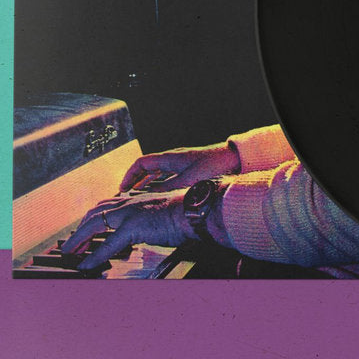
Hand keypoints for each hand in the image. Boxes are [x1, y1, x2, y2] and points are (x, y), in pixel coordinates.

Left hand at [62, 191, 191, 269]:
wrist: (197, 210)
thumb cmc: (187, 213)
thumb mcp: (162, 211)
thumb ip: (150, 218)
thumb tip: (147, 230)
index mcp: (137, 199)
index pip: (106, 206)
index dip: (91, 218)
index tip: (84, 229)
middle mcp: (130, 203)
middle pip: (94, 213)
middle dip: (79, 229)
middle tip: (71, 244)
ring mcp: (130, 214)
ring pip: (94, 224)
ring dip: (79, 240)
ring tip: (71, 253)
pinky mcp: (134, 227)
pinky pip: (108, 245)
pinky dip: (94, 256)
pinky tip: (87, 265)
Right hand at [118, 142, 239, 192]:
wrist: (236, 159)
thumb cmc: (214, 166)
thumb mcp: (188, 181)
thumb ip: (168, 189)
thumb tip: (147, 200)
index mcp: (169, 158)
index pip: (141, 163)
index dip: (129, 176)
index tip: (122, 189)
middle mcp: (174, 159)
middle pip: (147, 170)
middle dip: (136, 183)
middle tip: (127, 197)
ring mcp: (183, 164)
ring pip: (158, 175)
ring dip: (148, 186)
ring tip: (140, 200)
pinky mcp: (192, 171)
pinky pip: (169, 178)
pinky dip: (162, 188)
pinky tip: (163, 199)